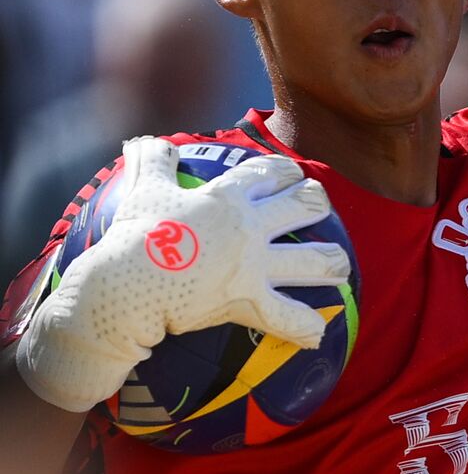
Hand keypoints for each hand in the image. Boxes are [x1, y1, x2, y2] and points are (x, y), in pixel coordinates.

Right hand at [16, 137, 350, 412]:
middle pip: (307, 205)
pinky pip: (290, 317)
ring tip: (338, 267)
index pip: (271, 171)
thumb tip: (142, 142)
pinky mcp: (250, 302)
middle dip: (318, 204)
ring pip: (317, 260)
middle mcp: (250, 227)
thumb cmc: (134, 236)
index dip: (287, 171)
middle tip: (318, 209)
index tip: (292, 174)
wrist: (124, 286)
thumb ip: (151, 161)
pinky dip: (307, 326)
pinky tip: (317, 330)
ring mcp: (255, 265)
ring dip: (333, 263)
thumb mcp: (142, 189)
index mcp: (228, 196)